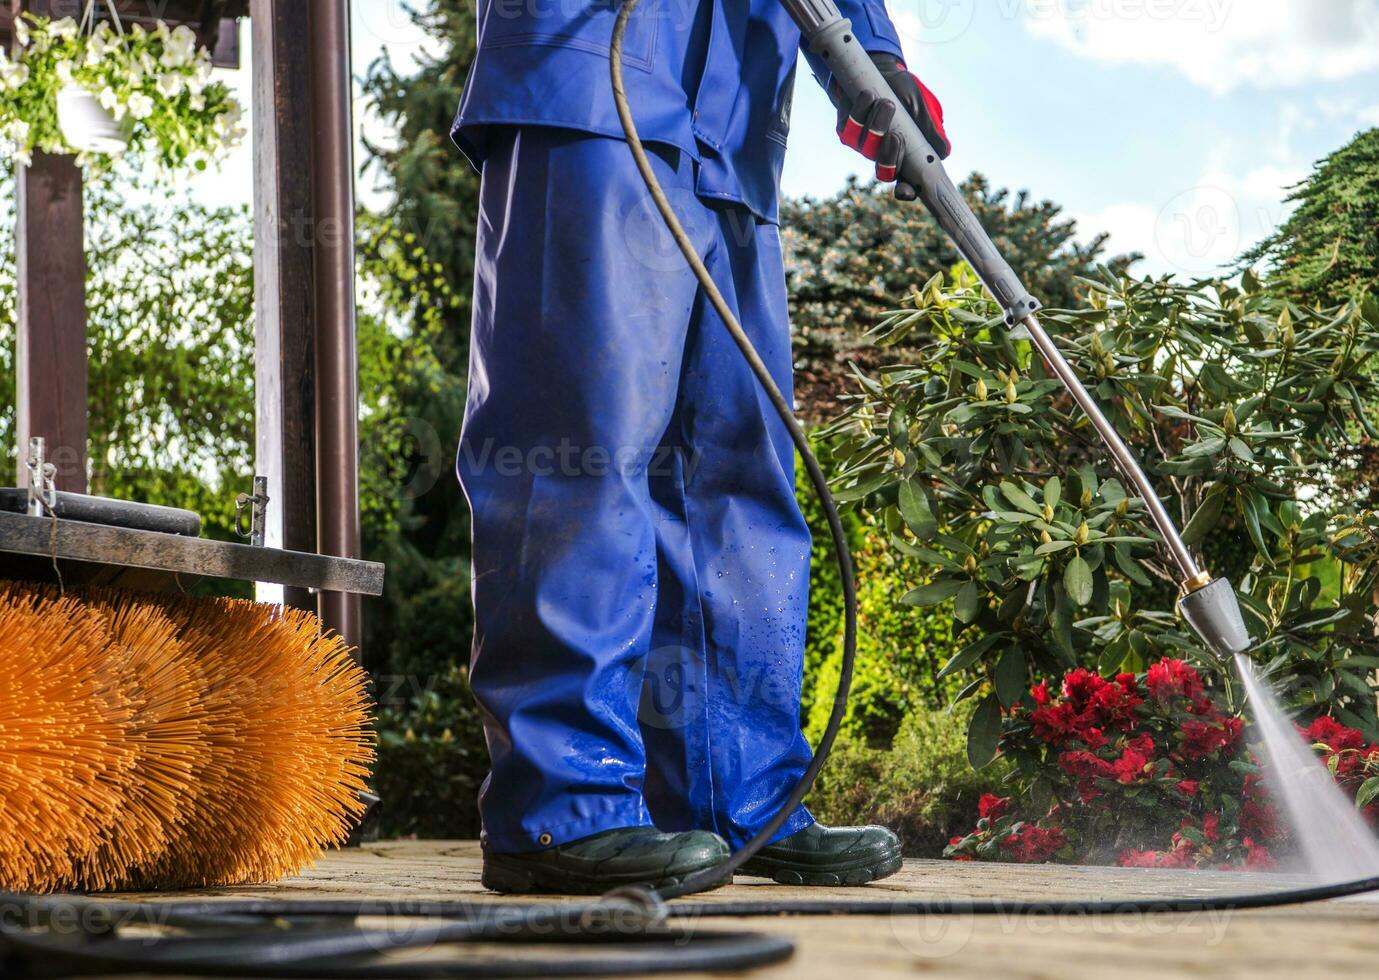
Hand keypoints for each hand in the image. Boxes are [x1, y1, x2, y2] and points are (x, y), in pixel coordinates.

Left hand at [830, 52, 949, 201]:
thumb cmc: (904, 92)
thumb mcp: (921, 108)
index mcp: (906, 156)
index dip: (906, 191)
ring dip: (877, 125)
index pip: (906, 184)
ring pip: (867, 148)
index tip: (907, 191)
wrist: (880, 70)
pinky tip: (869, 95)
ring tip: (887, 103)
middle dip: (890, 155)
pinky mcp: (845, 131)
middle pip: (884, 171)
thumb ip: (930, 129)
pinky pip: (850, 129)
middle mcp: (883, 155)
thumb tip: (944, 153)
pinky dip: (860, 111)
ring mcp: (863, 146)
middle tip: (896, 136)